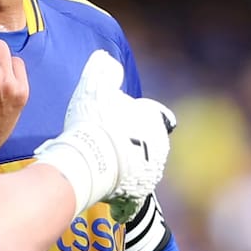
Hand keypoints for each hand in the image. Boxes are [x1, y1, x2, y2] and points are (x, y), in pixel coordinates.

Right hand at [33, 50, 171, 219]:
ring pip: (139, 164)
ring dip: (126, 163)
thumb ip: (102, 69)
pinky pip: (133, 188)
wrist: (91, 162)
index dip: (129, 115)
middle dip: (128, 140)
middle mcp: (159, 146)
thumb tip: (105, 57)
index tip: (111, 118)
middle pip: (143, 140)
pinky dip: (123, 187)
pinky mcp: (142, 193)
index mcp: (153, 119)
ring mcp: (152, 171)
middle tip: (103, 140)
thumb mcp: (95, 86)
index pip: (146, 114)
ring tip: (101, 162)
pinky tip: (107, 183)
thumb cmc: (94, 122)